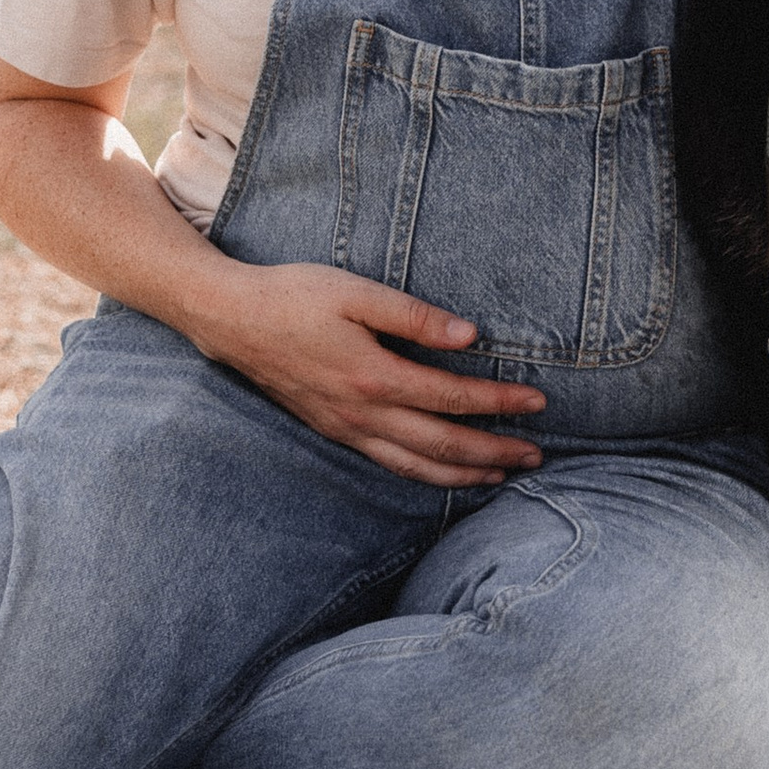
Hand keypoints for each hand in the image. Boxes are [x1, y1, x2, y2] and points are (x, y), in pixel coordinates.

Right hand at [190, 259, 546, 483]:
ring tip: (501, 476)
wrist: (231, 319)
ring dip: (463, 474)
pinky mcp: (333, 431)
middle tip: (537, 454)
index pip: (453, 397)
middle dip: (494, 453)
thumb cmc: (294, 296)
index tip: (537, 402)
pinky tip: (441, 473)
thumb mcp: (356, 293)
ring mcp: (346, 429)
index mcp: (375, 376)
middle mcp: (363, 413)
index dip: (500, 403)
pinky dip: (423, 475)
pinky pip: (387, 464)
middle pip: (443, 444)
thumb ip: (414, 317)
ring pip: (415, 466)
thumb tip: (469, 336)